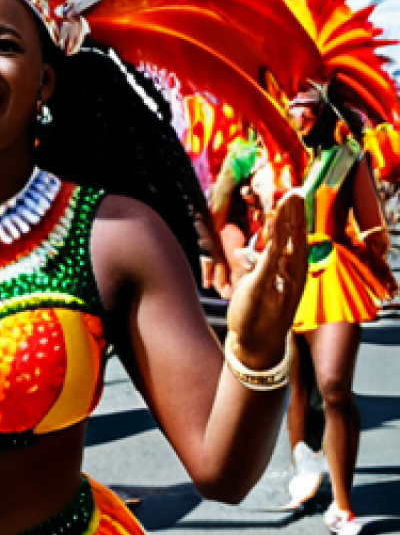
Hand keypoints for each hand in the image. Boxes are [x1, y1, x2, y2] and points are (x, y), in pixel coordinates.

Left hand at [225, 191, 307, 367]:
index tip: (294, 197)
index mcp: (290, 271)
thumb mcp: (249, 280)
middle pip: (296, 237)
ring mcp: (281, 279)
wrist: (257, 344)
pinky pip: (272, 256)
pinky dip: (275, 238)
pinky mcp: (264, 283)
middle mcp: (291, 274)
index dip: (294, 218)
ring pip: (288, 243)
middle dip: (296, 213)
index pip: (294, 239)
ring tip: (290, 197)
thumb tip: (239, 244)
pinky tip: (275, 223)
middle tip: (296, 190)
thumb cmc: (255, 314)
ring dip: (289, 219)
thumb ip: (244, 259)